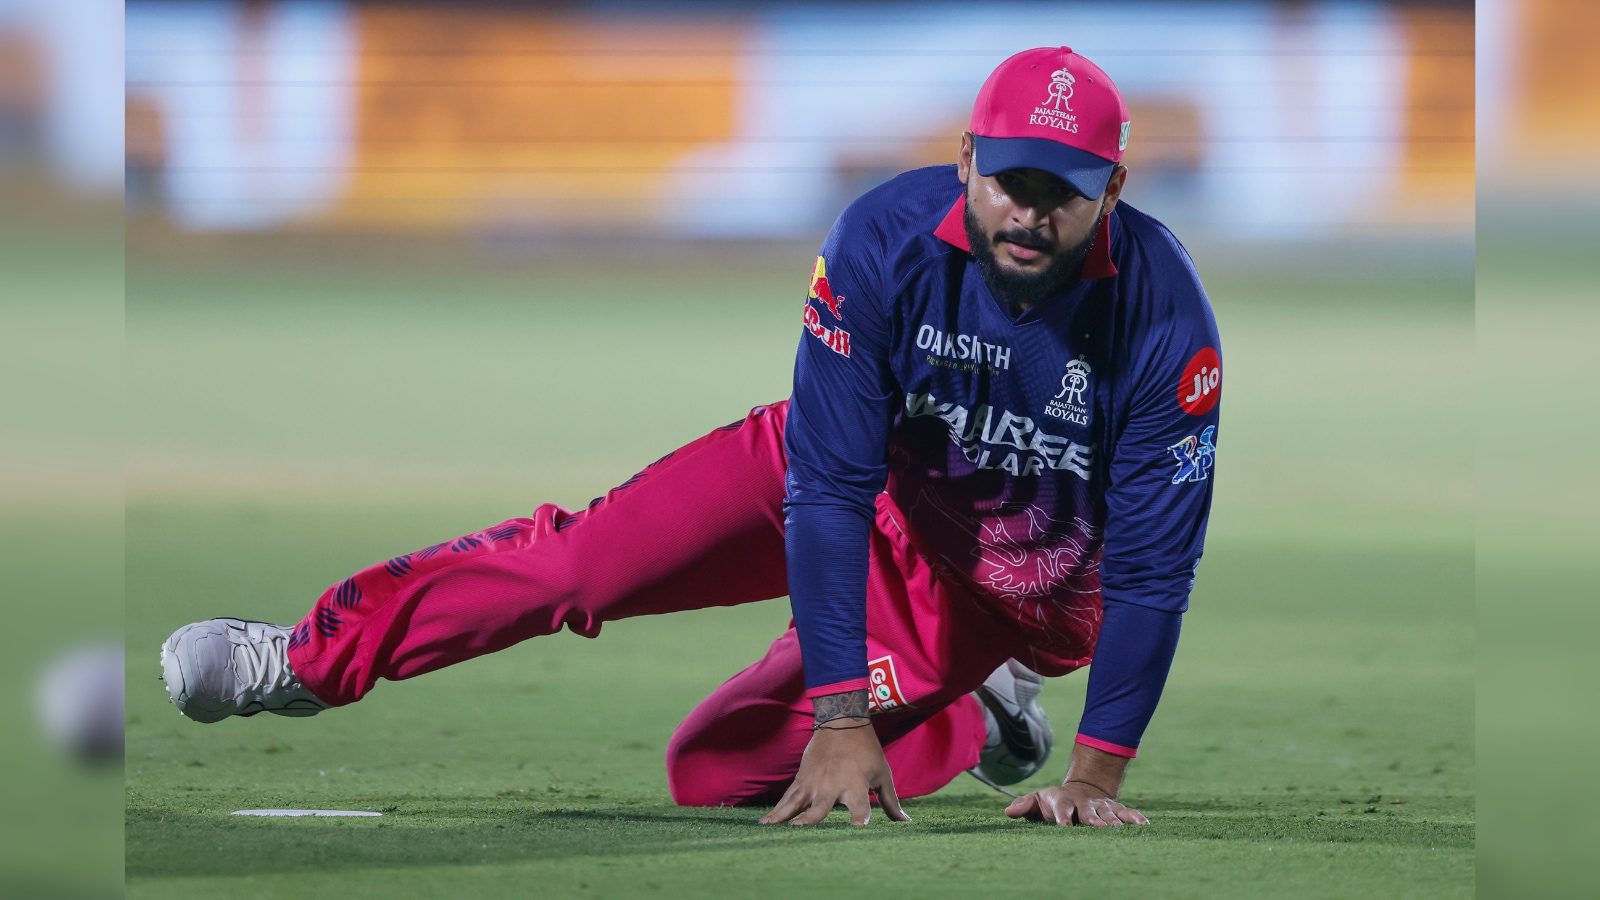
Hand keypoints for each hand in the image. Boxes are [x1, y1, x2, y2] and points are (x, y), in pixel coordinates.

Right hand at [760, 722, 908, 825]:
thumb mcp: (883, 773)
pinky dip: (777, 810)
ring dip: (783, 817)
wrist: (841, 721)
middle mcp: (832, 785)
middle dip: (810, 820)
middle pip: (819, 808)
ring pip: (796, 803)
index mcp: (855, 784)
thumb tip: (905, 823)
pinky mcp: (802, 779)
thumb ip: (891, 801)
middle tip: (799, 830)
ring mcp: (814, 783)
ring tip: (769, 829)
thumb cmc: (866, 750)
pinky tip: (765, 823)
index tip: (858, 830)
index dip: (860, 820)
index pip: (860, 809)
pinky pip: (788, 798)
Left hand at [1004, 781, 1147, 825]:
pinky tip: (1144, 824)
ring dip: (1114, 820)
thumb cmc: (1055, 801)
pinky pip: (1126, 812)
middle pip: (1088, 810)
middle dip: (1093, 818)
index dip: (1062, 816)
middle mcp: (1084, 802)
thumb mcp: (1038, 800)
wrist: (1082, 788)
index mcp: (1063, 800)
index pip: (1061, 807)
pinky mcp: (1115, 808)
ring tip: (1120, 829)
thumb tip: (1008, 811)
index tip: (1063, 826)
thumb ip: (1025, 805)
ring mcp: (1100, 804)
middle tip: (1098, 826)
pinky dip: (1135, 817)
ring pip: (1108, 811)